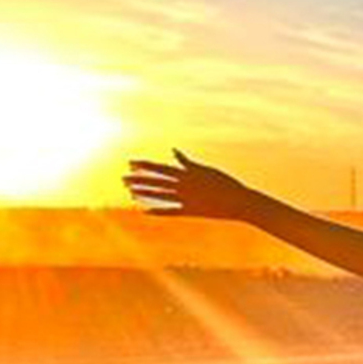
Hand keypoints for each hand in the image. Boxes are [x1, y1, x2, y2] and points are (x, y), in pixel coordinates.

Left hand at [123, 150, 252, 218]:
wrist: (240, 202)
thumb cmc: (225, 184)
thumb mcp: (206, 170)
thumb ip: (187, 163)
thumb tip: (174, 151)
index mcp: (187, 174)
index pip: (160, 168)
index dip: (144, 166)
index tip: (129, 162)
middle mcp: (183, 186)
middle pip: (156, 182)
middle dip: (138, 180)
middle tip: (122, 179)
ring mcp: (186, 200)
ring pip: (160, 195)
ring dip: (144, 193)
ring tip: (129, 191)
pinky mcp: (190, 211)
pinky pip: (170, 211)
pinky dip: (157, 211)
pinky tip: (143, 211)